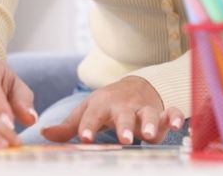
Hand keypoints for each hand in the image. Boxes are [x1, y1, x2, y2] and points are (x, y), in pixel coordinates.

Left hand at [41, 76, 183, 144]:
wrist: (135, 85)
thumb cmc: (107, 104)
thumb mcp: (88, 110)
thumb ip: (68, 126)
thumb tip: (43, 134)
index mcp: (102, 106)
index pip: (93, 117)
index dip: (89, 127)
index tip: (86, 138)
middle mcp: (123, 107)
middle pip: (124, 116)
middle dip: (124, 127)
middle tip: (123, 139)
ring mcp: (144, 108)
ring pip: (149, 115)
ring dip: (152, 123)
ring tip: (151, 134)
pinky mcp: (162, 110)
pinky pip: (172, 112)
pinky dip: (176, 117)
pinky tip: (178, 125)